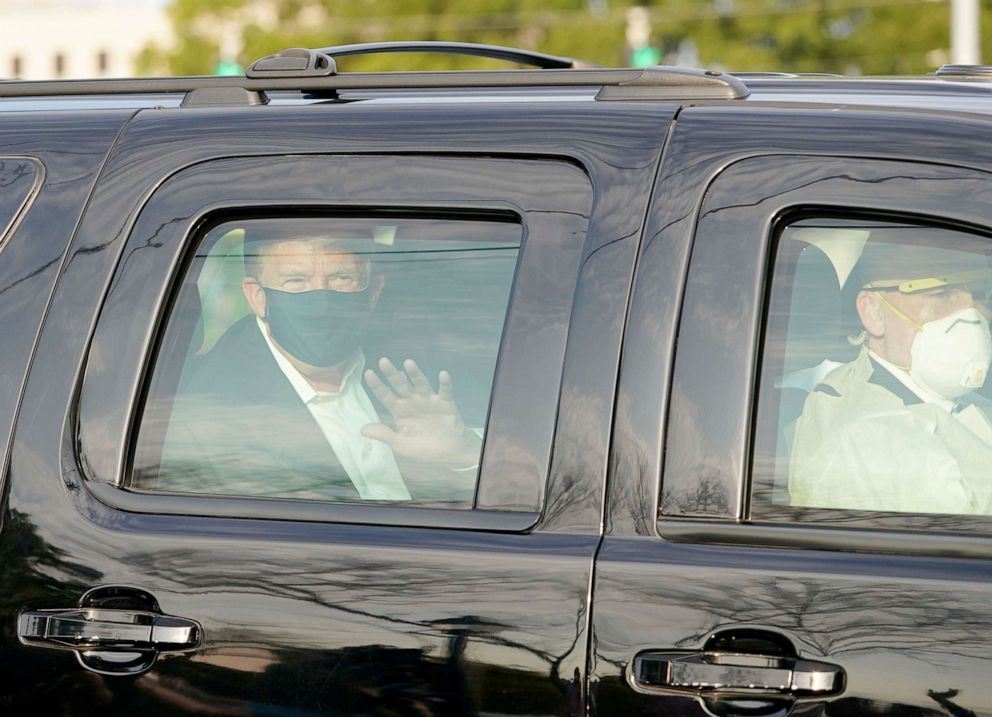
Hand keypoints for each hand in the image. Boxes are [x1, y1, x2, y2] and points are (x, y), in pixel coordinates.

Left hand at [361, 358, 481, 467]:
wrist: (450, 453)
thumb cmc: (424, 449)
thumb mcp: (400, 445)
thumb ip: (384, 435)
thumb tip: (362, 430)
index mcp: (400, 411)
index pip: (385, 396)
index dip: (377, 385)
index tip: (368, 373)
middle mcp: (412, 402)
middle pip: (400, 385)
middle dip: (392, 374)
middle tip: (383, 361)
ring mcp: (429, 401)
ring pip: (421, 384)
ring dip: (415, 374)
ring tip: (408, 363)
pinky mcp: (446, 403)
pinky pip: (445, 391)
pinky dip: (445, 383)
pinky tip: (442, 374)